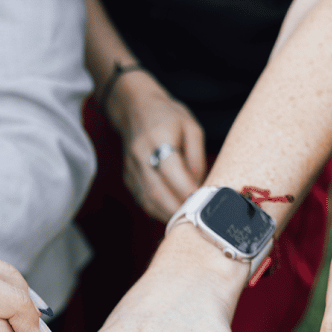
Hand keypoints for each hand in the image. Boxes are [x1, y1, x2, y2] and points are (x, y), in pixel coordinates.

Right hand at [105, 70, 206, 222]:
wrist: (135, 110)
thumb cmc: (168, 117)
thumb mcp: (191, 128)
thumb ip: (196, 157)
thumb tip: (200, 186)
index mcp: (157, 137)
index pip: (171, 169)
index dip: (186, 189)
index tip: (202, 201)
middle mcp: (140, 155)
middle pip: (156, 190)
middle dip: (177, 208)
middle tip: (196, 218)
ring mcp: (131, 170)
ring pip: (148, 200)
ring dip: (168, 214)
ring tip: (187, 221)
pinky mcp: (129, 180)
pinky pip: (144, 200)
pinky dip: (159, 210)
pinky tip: (173, 213)